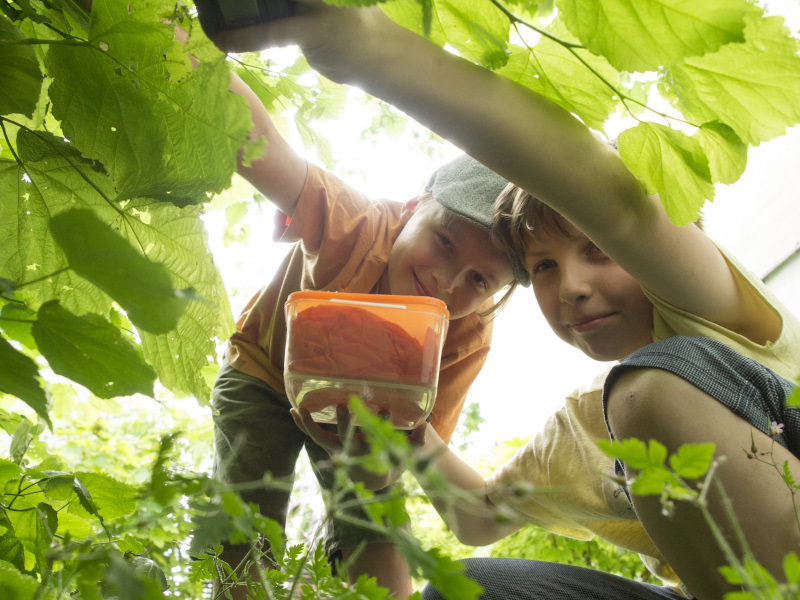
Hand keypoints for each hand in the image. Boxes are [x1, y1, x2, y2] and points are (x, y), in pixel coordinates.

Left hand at [209, 0, 403, 86]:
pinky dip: (245, 36)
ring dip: (234, 5)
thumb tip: (259, 4)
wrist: (384, 55)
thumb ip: (293, 4)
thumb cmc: (349, 28)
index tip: (213, 1)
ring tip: (207, 11)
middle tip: (204, 0)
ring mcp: (319, 2)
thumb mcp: (320, 4)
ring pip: (266, 1)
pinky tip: (222, 40)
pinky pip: (273, 31)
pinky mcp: (316, 29)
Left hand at [290, 404, 426, 489]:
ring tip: (302, 408)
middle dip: (343, 422)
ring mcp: (336, 448)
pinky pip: (311, 434)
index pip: (376, 438)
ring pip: (319, 437)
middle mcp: (351, 450)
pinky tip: (293, 409)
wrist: (371, 480)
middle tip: (343, 404)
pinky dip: (302, 424)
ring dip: (310, 424)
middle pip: (345, 436)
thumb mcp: (405, 456)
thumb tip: (423, 425)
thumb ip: (415, 442)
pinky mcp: (328, 444)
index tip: (387, 410)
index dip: (381, 424)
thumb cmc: (389, 463)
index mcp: (371, 452)